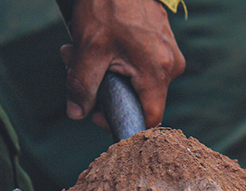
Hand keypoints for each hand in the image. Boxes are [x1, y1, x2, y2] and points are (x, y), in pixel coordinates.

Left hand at [60, 0, 185, 129]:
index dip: (122, 123)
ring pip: (136, 82)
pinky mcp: (163, 46)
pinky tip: (96, 45)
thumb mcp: (89, 48)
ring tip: (78, 52)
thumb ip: (82, 85)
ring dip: (104, 74)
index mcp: (157, 71)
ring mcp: (169, 55)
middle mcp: (170, 66)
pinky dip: (115, 62)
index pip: (148, 118)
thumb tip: (77, 114)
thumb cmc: (109, 6)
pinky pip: (140, 67)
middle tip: (75, 72)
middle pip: (138, 100)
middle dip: (104, 92)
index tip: (98, 114)